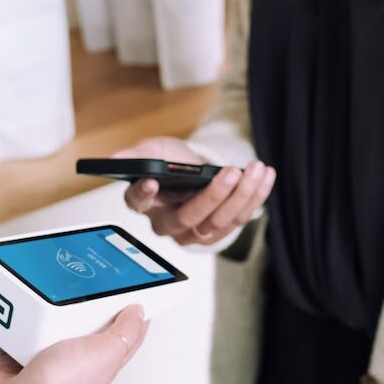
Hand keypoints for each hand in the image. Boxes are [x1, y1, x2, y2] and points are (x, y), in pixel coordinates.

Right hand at [0, 305, 148, 383]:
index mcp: (102, 362)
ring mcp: (46, 358)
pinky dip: (11, 318)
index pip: (125, 335)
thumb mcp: (106, 354)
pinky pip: (14, 329)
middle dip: (84, 304)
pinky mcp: (17, 355)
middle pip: (86, 324)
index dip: (132, 313)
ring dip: (45, 308)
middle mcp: (76, 361)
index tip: (131, 291)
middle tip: (82, 286)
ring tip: (44, 293)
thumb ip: (125, 333)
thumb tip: (139, 313)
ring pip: (49, 323)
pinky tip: (12, 305)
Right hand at [114, 137, 275, 245]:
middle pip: (189, 217)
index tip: (151, 181)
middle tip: (229, 173)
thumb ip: (139, 155)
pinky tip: (265, 176)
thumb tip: (117, 158)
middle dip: (212, 195)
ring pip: (219, 222)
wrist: (196, 173)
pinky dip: (254, 197)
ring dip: (241, 195)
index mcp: (146, 203)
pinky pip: (238, 219)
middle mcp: (168, 223)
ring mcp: (195, 233)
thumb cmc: (173, 164)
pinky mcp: (219, 232)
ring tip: (255, 169)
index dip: (143, 194)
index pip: (139, 202)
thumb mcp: (156, 151)